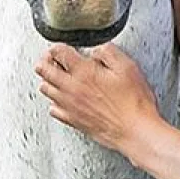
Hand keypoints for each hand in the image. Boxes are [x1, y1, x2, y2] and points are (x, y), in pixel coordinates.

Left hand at [35, 43, 160, 154]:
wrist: (135, 131)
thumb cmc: (134, 101)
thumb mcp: (127, 67)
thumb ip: (108, 52)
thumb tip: (96, 50)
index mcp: (84, 72)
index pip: (60, 54)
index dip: (56, 47)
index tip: (58, 47)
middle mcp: (72, 89)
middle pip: (46, 71)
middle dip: (44, 61)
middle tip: (48, 58)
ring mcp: (70, 106)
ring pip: (46, 90)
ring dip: (46, 80)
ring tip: (51, 75)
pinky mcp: (73, 121)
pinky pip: (54, 109)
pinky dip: (54, 101)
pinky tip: (61, 99)